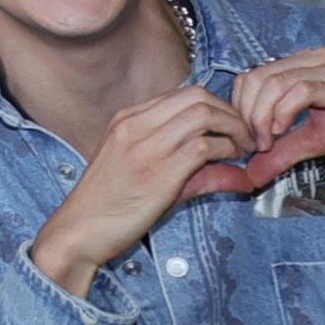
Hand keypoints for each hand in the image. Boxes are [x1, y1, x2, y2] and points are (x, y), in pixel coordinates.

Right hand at [25, 79, 254, 293]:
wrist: (79, 230)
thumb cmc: (108, 206)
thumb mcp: (145, 175)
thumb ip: (192, 169)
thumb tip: (238, 174)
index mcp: (127, 120)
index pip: (183, 94)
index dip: (218, 107)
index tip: (232, 127)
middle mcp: (135, 126)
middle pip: (197, 96)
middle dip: (231, 112)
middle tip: (245, 135)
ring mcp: (145, 146)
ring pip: (203, 114)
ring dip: (234, 129)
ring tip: (243, 148)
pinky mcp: (158, 172)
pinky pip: (204, 146)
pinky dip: (227, 150)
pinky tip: (232, 163)